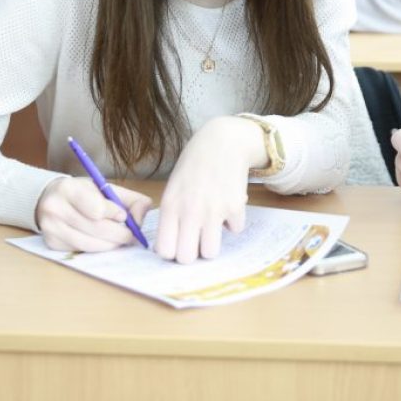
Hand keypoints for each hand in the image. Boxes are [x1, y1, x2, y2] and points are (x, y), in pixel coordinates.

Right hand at [35, 176, 151, 251]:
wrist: (51, 199)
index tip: (123, 216)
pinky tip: (101, 241)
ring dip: (111, 244)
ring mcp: (51, 228)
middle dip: (120, 234)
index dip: (115, 214)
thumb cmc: (84, 193)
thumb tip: (140, 220)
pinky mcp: (51, 243)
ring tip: (119, 239)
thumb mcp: (107, 188)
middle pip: (96, 229)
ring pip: (90, 244)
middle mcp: (55, 208)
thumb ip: (131, 200)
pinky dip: (97, 249)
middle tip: (131, 236)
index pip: (97, 209)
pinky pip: (82, 251)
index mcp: (69, 188)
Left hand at [155, 117, 260, 263]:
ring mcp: (214, 210)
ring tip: (211, 229)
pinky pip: (234, 230)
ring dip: (211, 244)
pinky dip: (232, 223)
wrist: (222, 142)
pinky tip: (228, 206)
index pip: (165, 250)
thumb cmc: (194, 165)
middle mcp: (191, 211)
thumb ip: (171, 215)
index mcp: (171, 206)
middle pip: (187, 258)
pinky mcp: (236, 207)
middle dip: (191, 254)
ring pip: (211, 252)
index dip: (171, 252)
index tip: (176, 245)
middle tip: (195, 242)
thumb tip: (172, 246)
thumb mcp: (173, 188)